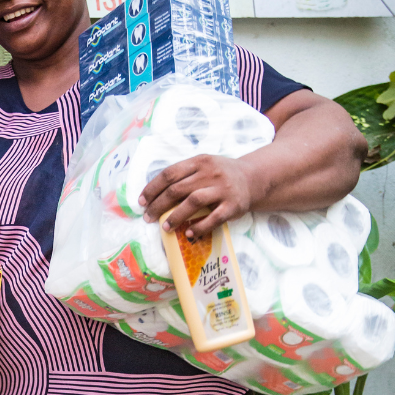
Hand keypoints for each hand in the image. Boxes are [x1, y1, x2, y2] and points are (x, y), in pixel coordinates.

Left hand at [138, 154, 259, 237]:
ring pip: (194, 202)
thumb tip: (154, 194)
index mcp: (198, 162)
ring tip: (165, 227)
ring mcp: (223, 189)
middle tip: (148, 217)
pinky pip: (214, 218)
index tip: (142, 201)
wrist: (253, 178)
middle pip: (177, 189)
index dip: (152, 188)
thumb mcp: (203, 166)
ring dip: (176, 216)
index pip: (169, 174)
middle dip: (158, 205)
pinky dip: (199, 227)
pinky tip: (189, 233)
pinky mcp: (233, 206)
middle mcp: (210, 173)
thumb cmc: (220, 174)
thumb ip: (183, 175)